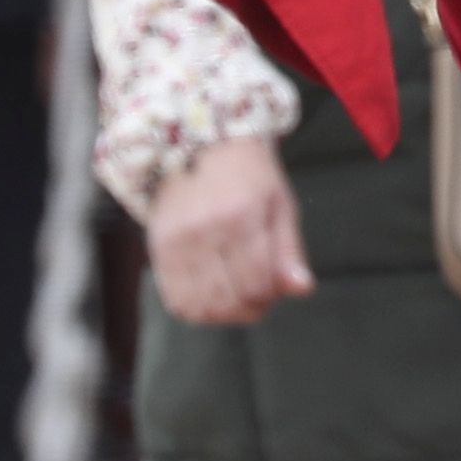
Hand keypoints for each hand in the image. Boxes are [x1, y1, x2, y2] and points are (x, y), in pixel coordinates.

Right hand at [146, 136, 314, 326]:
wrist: (199, 146)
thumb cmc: (248, 176)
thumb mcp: (280, 205)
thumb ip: (290, 251)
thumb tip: (302, 289)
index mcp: (244, 215)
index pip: (258, 284)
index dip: (269, 297)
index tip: (272, 289)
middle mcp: (207, 229)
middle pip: (230, 301)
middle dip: (249, 310)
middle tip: (254, 296)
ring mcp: (179, 240)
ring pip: (201, 307)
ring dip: (223, 314)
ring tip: (233, 298)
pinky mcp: (159, 248)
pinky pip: (176, 301)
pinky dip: (196, 310)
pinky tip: (209, 297)